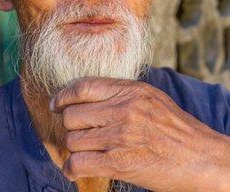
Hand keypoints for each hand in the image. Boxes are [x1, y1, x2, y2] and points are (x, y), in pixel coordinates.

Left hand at [50, 77, 229, 191]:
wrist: (199, 156)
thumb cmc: (174, 126)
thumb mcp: (150, 96)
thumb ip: (120, 91)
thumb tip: (87, 93)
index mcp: (129, 90)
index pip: (83, 86)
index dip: (63, 95)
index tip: (56, 104)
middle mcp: (122, 110)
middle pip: (73, 114)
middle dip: (70, 125)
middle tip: (79, 131)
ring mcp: (120, 136)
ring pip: (73, 139)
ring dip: (75, 147)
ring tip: (86, 151)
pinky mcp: (119, 163)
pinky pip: (78, 164)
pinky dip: (72, 168)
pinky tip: (76, 169)